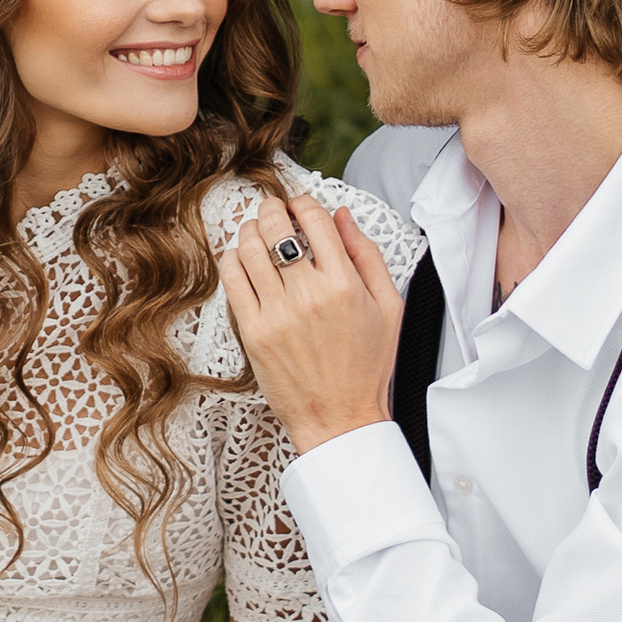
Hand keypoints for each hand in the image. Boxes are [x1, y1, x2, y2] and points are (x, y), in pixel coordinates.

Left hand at [221, 187, 405, 455]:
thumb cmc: (366, 368)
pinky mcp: (253, 332)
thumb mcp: (388, 307)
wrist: (340, 418)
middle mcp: (309, 295)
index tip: (300, 205)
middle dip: (273, 208)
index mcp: (345, 285)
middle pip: (277, 227)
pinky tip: (242, 258)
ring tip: (257, 231)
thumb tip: (343, 216)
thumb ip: (367, 256)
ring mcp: (277, 313)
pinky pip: (232, 279)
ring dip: (251, 229)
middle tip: (273, 210)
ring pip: (250, 248)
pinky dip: (233, 258)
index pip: (315, 220)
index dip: (304, 203)